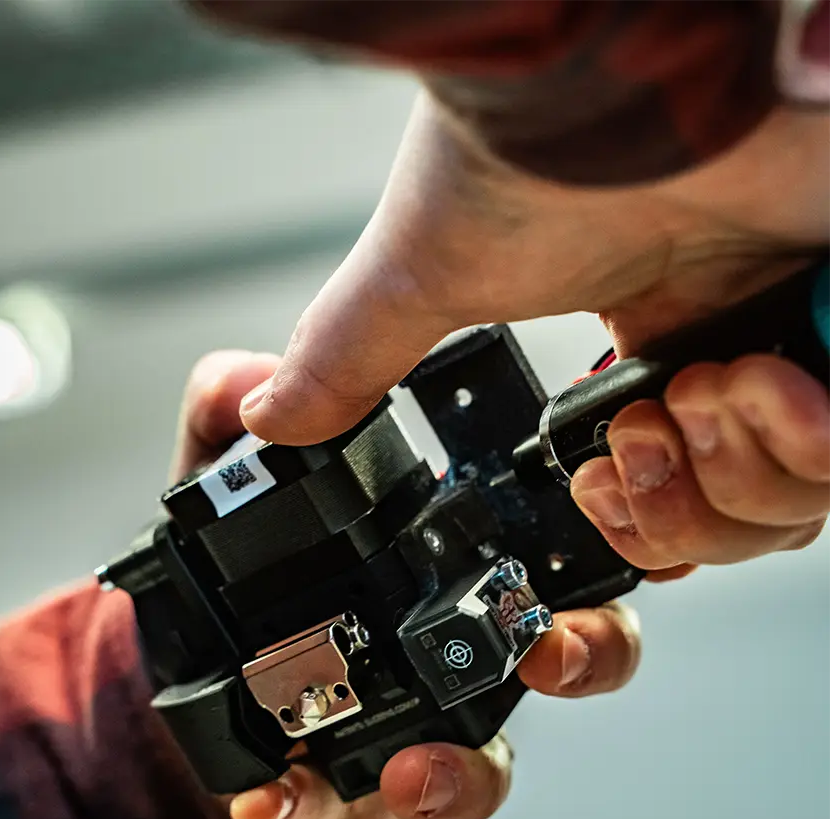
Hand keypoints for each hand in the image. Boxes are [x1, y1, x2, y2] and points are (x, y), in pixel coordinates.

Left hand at [173, 350, 644, 818]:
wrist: (178, 686)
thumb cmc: (230, 576)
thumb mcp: (215, 483)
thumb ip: (225, 421)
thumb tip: (245, 385)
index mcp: (444, 558)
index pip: (553, 539)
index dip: (610, 535)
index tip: (617, 525)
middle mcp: (455, 645)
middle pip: (573, 653)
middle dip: (586, 653)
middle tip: (551, 654)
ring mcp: (416, 724)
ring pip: (484, 761)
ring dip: (462, 770)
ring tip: (411, 771)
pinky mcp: (354, 787)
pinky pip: (352, 810)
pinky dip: (310, 807)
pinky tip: (268, 795)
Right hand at [238, 95, 829, 576]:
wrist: (601, 71)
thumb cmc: (527, 146)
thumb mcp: (422, 279)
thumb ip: (352, 358)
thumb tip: (269, 416)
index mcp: (645, 337)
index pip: (674, 481)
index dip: (644, 520)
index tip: (600, 494)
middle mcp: (734, 331)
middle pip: (743, 511)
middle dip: (685, 511)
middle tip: (641, 438)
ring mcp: (805, 320)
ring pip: (805, 496)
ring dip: (735, 473)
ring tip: (693, 391)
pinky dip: (805, 444)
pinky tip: (746, 379)